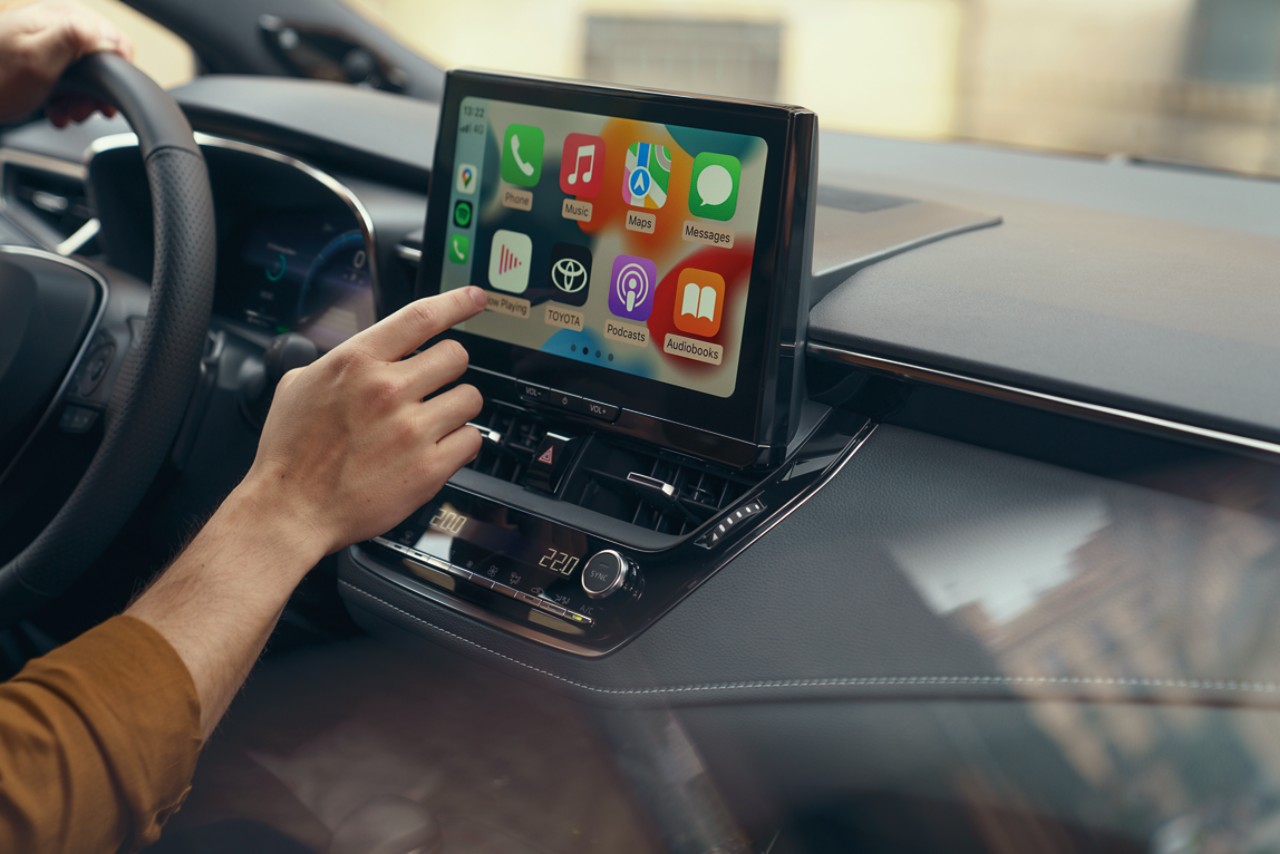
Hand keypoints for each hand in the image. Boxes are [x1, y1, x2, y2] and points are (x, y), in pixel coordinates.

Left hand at [0, 0, 134, 126]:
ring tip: (65, 112)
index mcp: (60, 17)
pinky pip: (70, 76)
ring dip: (81, 98)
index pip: (114, 40)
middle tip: (82, 110)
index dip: (118, 73)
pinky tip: (55, 109)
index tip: (104, 99)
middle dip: (97, 91)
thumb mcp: (38, 60)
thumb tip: (110, 35)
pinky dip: (67, 97)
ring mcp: (48, 39)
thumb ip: (76, 39)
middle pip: (103, 58)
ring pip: (89, 71)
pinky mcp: (42, 56)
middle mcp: (57, 24)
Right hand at [236, 287, 487, 560]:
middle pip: (456, 356)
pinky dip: (461, 444)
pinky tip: (437, 449)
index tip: (476, 298)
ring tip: (432, 422)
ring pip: (470, 398)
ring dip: (456, 407)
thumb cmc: (290, 453)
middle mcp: (388, 390)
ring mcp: (411, 429)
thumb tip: (365, 350)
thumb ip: (339, 361)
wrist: (289, 511)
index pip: (421, 317)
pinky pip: (472, 440)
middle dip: (448, 369)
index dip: (457, 302)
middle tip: (433, 386)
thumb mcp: (299, 385)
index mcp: (357, 362)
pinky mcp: (428, 467)